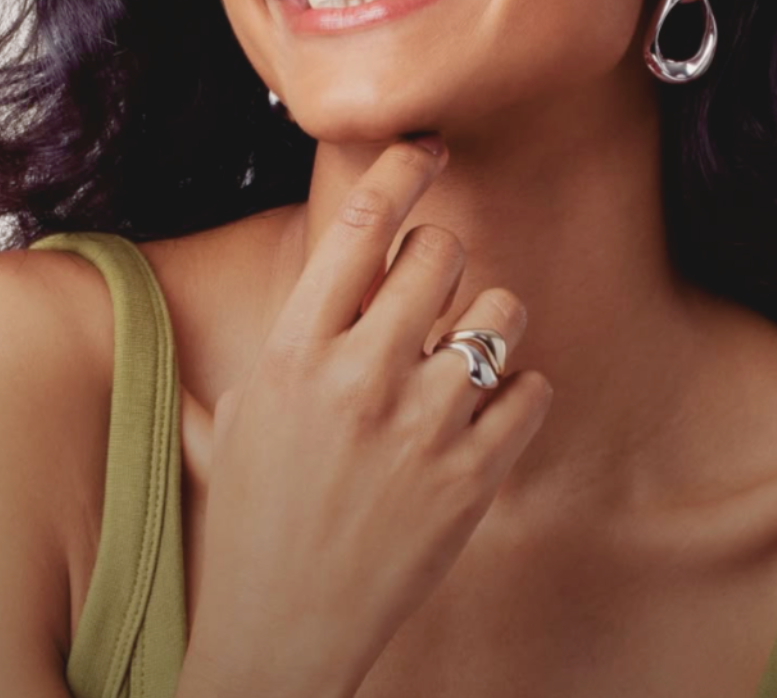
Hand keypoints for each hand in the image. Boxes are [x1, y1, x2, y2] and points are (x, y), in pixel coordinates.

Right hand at [181, 137, 553, 697]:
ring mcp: (423, 427)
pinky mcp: (474, 477)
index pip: (361, 225)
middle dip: (443, 254)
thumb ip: (290, 337)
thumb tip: (330, 278)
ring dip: (491, 319)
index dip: (402, 168)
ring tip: (467, 349)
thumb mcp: (244, 410)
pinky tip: (487, 413)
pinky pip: (532, 390)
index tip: (427, 145)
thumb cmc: (255, 513)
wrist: (280, 631)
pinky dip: (518, 391)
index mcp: (294, 351)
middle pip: (441, 252)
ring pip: (501, 313)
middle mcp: (361, 376)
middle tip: (434, 283)